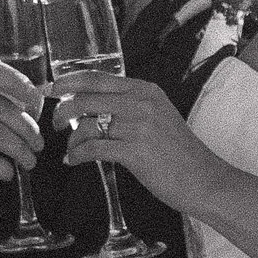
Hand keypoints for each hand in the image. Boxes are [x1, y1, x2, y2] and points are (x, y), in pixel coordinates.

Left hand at [54, 74, 208, 213]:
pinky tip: (73, 161)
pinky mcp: (134, 152)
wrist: (206, 180)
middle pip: (85, 98)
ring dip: (71, 139)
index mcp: (145, 90)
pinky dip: (76, 156)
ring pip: (86, 125)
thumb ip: (131, 105)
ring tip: (71, 150)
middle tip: (54, 123)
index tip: (51, 89)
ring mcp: (138, 127)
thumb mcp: (159, 116)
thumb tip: (93, 106)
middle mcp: (141, 103)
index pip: (97, 77)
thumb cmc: (180, 153)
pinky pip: (92, 149)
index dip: (68, 81)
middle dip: (62, 111)